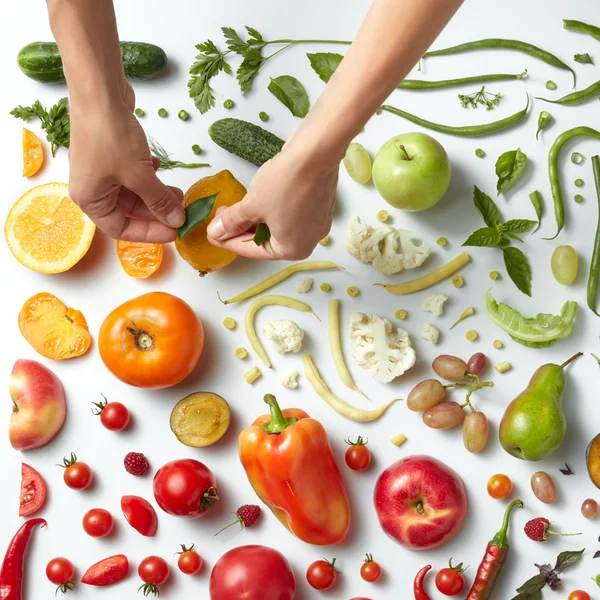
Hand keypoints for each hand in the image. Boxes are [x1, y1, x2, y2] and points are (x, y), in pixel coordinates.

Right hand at [68, 83, 184, 241]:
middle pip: (130, 211)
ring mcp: (101, 170)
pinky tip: (160, 168)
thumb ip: (159, 201)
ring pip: (134, 192)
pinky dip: (148, 175)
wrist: (99, 91)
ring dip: (157, 193)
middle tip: (182, 211)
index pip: (121, 229)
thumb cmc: (111, 136)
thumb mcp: (139, 176)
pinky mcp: (111, 153)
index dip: (149, 233)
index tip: (174, 233)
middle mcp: (92, 188)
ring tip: (179, 192)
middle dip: (157, 211)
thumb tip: (176, 221)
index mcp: (90, 200)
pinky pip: (133, 174)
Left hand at [207, 141, 337, 259]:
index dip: (228, 242)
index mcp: (293, 249)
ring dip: (254, 218)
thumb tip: (216, 232)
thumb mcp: (251, 206)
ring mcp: (316, 221)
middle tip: (220, 219)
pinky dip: (270, 209)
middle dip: (241, 228)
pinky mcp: (318, 203)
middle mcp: (308, 240)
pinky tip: (254, 199)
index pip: (253, 251)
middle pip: (267, 239)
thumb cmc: (285, 184)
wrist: (315, 151)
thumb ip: (232, 222)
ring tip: (233, 208)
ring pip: (277, 225)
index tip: (212, 235)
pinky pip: (288, 212)